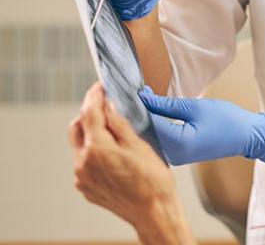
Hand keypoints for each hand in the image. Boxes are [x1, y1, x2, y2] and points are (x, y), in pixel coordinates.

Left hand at [69, 83, 193, 244]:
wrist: (153, 212)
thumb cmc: (153, 179)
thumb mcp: (140, 144)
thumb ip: (119, 123)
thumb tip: (108, 105)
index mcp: (97, 149)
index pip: (89, 113)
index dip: (94, 95)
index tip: (101, 85)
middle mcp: (83, 163)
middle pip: (77, 127)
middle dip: (89, 112)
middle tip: (106, 103)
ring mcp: (82, 177)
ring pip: (79, 145)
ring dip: (91, 132)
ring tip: (112, 128)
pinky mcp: (86, 187)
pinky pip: (84, 161)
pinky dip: (94, 150)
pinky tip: (112, 151)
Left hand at [139, 87, 264, 166]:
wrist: (246, 136)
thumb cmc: (226, 120)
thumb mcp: (195, 106)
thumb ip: (166, 104)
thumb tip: (143, 97)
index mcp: (178, 143)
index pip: (147, 123)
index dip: (137, 106)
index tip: (131, 91)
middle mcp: (172, 155)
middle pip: (144, 134)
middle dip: (138, 113)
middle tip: (134, 93)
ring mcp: (174, 158)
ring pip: (149, 138)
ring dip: (144, 120)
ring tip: (141, 101)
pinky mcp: (176, 156)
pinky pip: (157, 141)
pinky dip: (152, 127)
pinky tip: (151, 113)